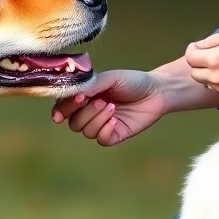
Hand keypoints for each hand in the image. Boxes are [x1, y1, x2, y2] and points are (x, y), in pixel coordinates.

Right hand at [51, 70, 166, 145]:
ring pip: (85, 131)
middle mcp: (90, 112)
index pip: (64, 106)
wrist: (156, 92)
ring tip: (112, 107)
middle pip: (72, 122)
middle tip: (99, 100)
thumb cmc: (132, 81)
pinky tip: (115, 121)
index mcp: (85, 96)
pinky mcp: (114, 135)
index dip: (62, 108)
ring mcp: (102, 124)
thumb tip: (74, 93)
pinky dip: (105, 131)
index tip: (69, 105)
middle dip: (83, 112)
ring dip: (96, 119)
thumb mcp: (110, 78)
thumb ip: (91, 84)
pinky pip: (101, 140)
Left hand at [184, 28, 218, 100]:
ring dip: (209, 75)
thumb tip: (200, 45)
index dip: (192, 50)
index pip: (190, 58)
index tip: (197, 47)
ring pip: (206, 83)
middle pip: (194, 73)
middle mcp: (215, 77)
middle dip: (198, 64)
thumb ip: (214, 39)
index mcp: (215, 59)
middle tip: (209, 57)